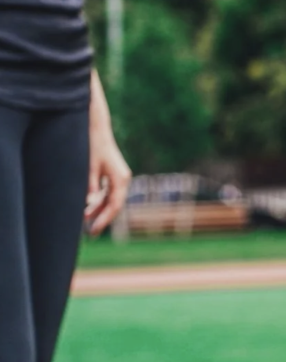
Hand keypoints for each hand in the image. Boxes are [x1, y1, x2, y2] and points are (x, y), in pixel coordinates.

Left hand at [85, 79, 131, 234]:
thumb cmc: (93, 146)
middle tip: (91, 233)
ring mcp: (119, 177)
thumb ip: (90, 186)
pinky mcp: (113, 174)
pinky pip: (108, 192)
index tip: (94, 230)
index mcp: (120, 179)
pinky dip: (99, 201)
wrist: (96, 128)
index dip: (104, 220)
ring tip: (87, 222)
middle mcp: (123, 179)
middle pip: (114, 205)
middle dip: (102, 218)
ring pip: (111, 199)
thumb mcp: (89, 167)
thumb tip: (88, 204)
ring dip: (99, 210)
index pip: (114, 205)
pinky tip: (90, 208)